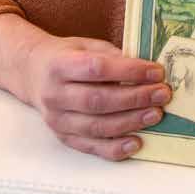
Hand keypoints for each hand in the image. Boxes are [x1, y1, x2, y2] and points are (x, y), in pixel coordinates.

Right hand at [23, 34, 171, 159]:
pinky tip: (136, 142)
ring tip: (155, 115)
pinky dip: (114, 148)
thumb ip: (112, 56)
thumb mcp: (87, 45)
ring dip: (130, 122)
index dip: (130, 71)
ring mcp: (57, 119)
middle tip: (162, 94)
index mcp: (61, 65)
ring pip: (96, 126)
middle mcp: (56, 94)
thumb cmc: (66, 56)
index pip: (98, 69)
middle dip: (135, 98)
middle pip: (99, 100)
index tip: (156, 71)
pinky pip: (90, 147)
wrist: (32, 72)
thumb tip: (146, 69)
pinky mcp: (63, 137)